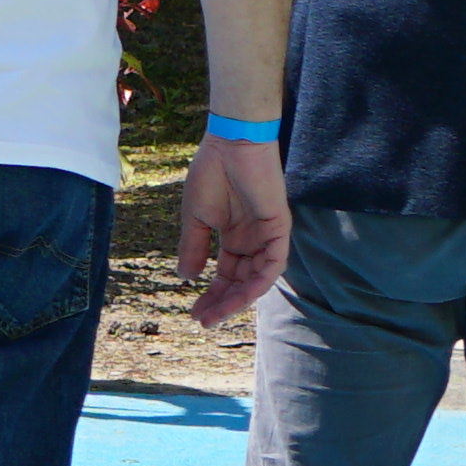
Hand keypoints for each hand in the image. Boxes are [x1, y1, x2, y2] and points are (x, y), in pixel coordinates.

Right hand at [179, 131, 291, 328]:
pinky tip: (241, 294)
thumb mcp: (196, 218)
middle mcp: (253, 242)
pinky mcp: (280, 228)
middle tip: (203, 320)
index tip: (194, 313)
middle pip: (242, 282)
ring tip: (217, 313)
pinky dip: (259, 281)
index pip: (226, 275)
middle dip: (223, 302)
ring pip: (258, 278)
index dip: (212, 295)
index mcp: (234, 238)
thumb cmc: (212, 174)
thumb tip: (186, 278)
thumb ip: (193, 247)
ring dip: (239, 298)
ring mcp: (268, 236)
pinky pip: (274, 263)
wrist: (230, 145)